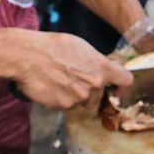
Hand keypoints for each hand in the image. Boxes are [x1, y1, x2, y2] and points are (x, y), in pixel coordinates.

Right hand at [12, 31, 132, 109]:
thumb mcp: (82, 47)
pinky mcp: (63, 106)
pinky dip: (61, 98)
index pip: (126, 80)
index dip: (122, 86)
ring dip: (75, 95)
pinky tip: (52, 86)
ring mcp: (79, 97)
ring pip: (82, 101)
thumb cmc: (53, 47)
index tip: (115, 89)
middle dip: (90, 89)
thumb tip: (108, 67)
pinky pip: (67, 105)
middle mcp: (94, 85)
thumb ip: (98, 61)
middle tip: (74, 78)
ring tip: (60, 80)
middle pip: (100, 94)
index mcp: (102, 68)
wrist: (27, 56)